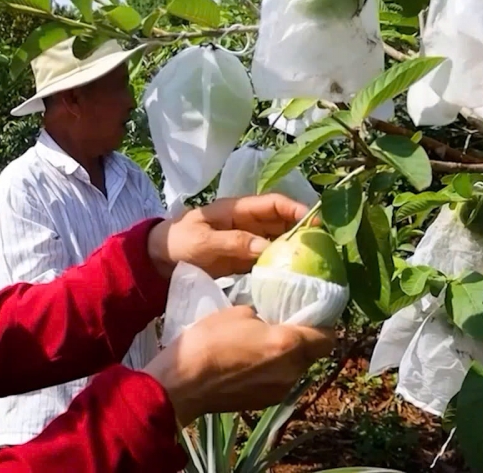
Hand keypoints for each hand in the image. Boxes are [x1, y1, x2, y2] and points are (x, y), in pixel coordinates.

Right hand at [142, 306, 335, 424]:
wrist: (182, 383)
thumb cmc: (209, 341)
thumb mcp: (238, 312)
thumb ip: (263, 316)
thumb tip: (267, 320)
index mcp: (289, 345)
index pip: (327, 338)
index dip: (322, 325)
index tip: (309, 315)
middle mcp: (291, 371)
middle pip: (310, 355)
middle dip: (300, 341)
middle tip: (280, 326)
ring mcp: (278, 391)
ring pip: (293, 370)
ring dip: (284, 357)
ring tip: (259, 345)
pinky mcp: (263, 404)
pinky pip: (277, 382)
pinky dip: (269, 372)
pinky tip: (246, 364)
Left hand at [147, 194, 317, 278]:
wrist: (156, 261)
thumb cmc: (176, 243)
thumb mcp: (202, 242)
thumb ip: (233, 243)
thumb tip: (267, 249)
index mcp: (237, 209)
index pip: (274, 204)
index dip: (297, 210)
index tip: (318, 223)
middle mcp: (247, 223)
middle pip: (283, 223)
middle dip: (304, 232)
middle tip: (327, 250)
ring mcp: (247, 241)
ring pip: (279, 242)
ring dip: (296, 251)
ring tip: (319, 266)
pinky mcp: (244, 259)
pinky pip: (269, 260)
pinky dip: (282, 267)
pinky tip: (296, 279)